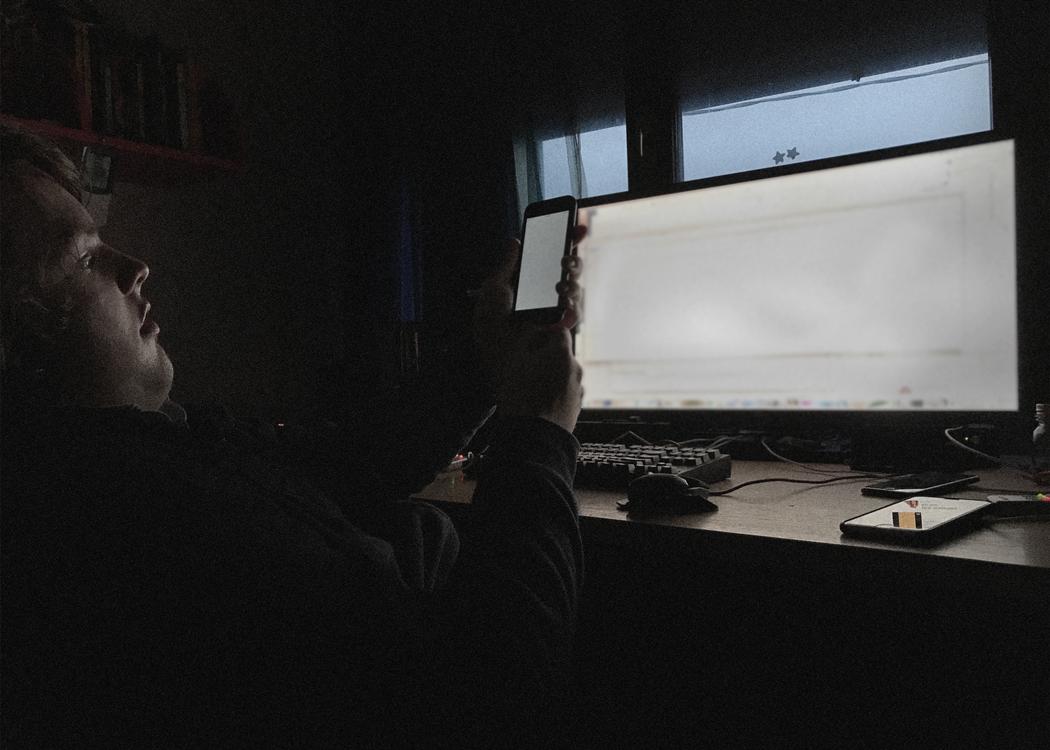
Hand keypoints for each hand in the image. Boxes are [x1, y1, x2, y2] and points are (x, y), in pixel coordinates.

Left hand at [473, 224, 586, 389]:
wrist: (522, 384)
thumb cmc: (499, 347)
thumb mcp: (491, 301)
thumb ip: (503, 270)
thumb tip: (515, 242)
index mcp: (511, 293)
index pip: (531, 260)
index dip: (546, 240)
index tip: (564, 223)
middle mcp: (531, 302)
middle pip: (555, 266)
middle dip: (566, 251)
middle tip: (570, 247)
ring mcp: (550, 316)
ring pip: (568, 283)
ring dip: (569, 275)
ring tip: (560, 283)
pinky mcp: (565, 330)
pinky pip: (574, 306)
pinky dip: (571, 302)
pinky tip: (563, 308)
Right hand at [497, 325, 582, 433]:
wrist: (534, 436)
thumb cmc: (521, 397)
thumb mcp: (515, 361)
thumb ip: (526, 338)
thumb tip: (532, 327)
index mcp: (562, 353)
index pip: (560, 331)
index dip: (545, 334)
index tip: (533, 343)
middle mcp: (576, 369)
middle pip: (562, 355)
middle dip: (547, 358)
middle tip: (527, 369)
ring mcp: (578, 389)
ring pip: (564, 374)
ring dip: (552, 377)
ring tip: (532, 390)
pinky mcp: (577, 407)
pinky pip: (566, 392)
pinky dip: (556, 393)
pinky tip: (540, 403)